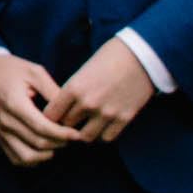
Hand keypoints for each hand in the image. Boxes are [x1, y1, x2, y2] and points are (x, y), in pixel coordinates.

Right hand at [0, 50, 67, 168]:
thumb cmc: (9, 70)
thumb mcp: (34, 71)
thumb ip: (52, 90)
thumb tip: (71, 108)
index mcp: (15, 104)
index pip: (42, 128)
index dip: (63, 134)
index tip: (77, 134)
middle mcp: (5, 122)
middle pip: (38, 143)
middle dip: (60, 143)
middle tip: (72, 137)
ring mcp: (0, 132)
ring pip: (27, 157)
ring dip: (46, 154)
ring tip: (58, 144)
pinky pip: (16, 159)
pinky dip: (32, 161)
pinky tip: (43, 151)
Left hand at [41, 33, 163, 143]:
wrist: (142, 54)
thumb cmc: (111, 56)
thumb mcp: (84, 70)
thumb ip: (73, 89)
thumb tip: (63, 107)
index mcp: (74, 88)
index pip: (51, 114)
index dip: (50, 117)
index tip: (53, 117)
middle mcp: (88, 103)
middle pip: (66, 126)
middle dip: (65, 125)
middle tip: (68, 123)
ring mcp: (107, 113)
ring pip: (85, 137)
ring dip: (83, 133)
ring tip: (85, 127)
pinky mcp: (124, 118)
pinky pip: (107, 138)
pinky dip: (102, 135)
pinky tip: (101, 128)